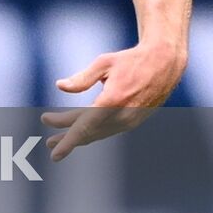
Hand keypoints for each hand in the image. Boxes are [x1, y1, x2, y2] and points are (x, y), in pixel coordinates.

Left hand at [40, 41, 185, 161]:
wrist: (164, 64)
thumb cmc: (131, 60)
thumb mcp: (104, 63)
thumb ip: (82, 78)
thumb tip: (60, 86)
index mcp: (113, 100)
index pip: (85, 126)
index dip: (68, 141)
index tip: (54, 152)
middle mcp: (123, 115)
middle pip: (89, 131)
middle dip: (67, 137)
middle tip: (48, 143)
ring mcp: (130, 121)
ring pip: (99, 133)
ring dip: (79, 137)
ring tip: (58, 140)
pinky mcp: (134, 121)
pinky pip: (109, 130)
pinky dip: (93, 132)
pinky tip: (82, 132)